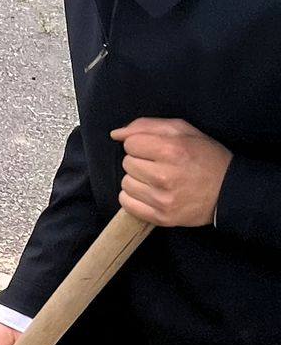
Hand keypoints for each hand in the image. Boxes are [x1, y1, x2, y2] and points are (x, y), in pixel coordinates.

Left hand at [111, 118, 230, 227]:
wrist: (230, 191)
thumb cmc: (206, 157)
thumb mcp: (184, 131)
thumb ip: (147, 126)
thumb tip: (116, 134)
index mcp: (172, 150)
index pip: (131, 144)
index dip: (141, 144)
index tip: (155, 149)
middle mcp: (164, 176)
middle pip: (127, 163)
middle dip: (139, 161)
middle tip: (158, 164)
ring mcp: (162, 200)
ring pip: (125, 184)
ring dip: (137, 180)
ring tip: (155, 179)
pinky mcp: (161, 217)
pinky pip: (127, 204)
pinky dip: (134, 198)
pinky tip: (149, 193)